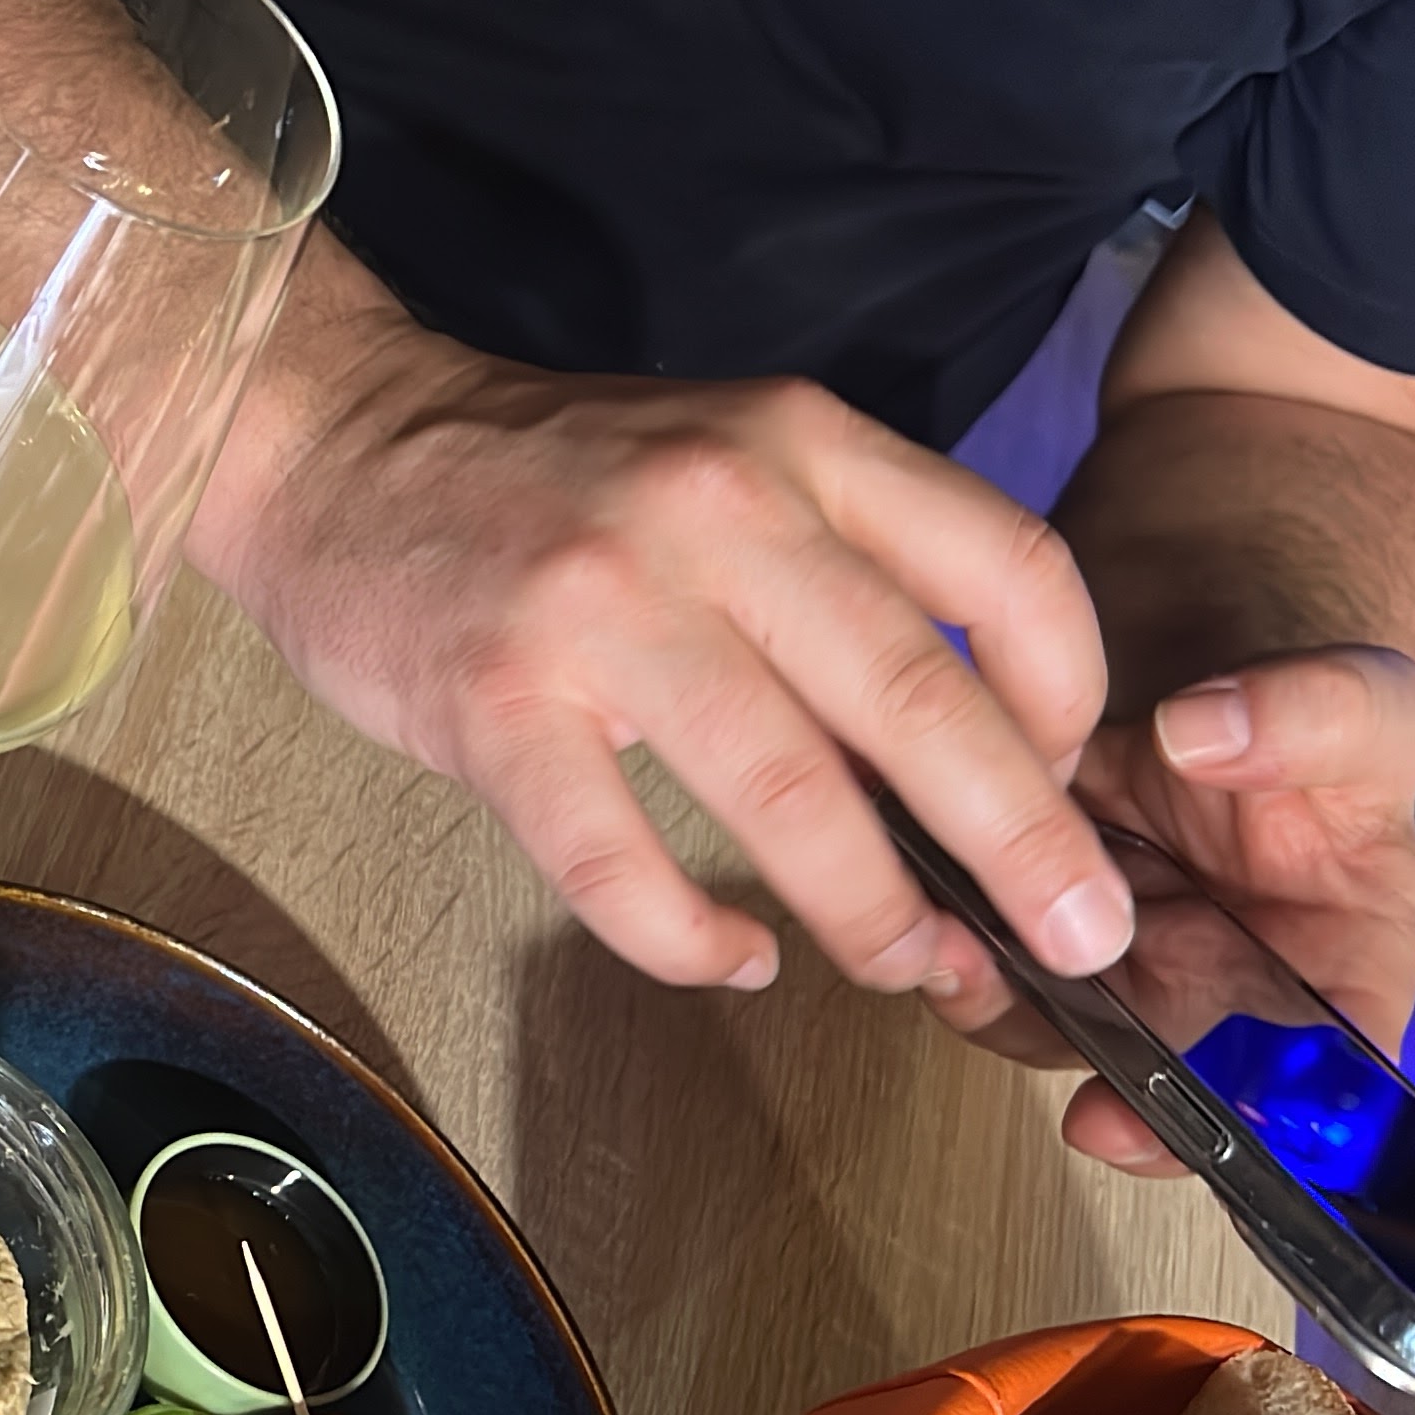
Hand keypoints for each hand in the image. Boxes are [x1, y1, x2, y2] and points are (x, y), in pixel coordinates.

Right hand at [205, 307, 1137, 994]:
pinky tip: (733, 959)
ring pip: (784, 794)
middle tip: (1079, 943)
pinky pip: (617, 860)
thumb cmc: (543, 483)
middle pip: (916, 700)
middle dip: (1021, 847)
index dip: (1066, 696)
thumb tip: (965, 759)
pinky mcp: (497, 699)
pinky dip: (689, 937)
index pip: (1002, 568)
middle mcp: (716, 510)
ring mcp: (601, 606)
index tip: (1070, 784)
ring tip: (911, 970)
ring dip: (870, 911)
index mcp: (797, 443)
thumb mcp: (724, 460)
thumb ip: (839, 570)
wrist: (334, 446)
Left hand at [925, 647, 1414, 1172]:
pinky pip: (985, 945)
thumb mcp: (1365, 703)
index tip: (1147, 1121)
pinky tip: (918, 884)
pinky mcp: (1042, 908)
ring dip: (992, 995)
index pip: (1311, 1090)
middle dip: (1067, 1066)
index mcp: (1335, 968)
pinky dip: (945, 925)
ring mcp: (1124, 951)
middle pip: (1145, 1072)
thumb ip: (1316, 720)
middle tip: (1017, 1011)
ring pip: (1046, 1016)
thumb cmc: (1316, 719)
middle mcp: (1221, 985)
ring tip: (956, 950)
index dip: (1238, 1127)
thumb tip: (1207, 736)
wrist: (1226, 670)